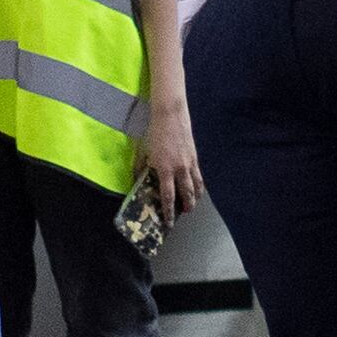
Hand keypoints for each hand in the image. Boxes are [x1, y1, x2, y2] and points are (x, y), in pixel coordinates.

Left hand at [137, 104, 204, 224]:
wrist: (170, 115)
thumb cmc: (154, 132)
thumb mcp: (143, 151)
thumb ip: (140, 168)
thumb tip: (137, 181)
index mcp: (164, 169)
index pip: (168, 196)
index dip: (169, 211)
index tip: (169, 222)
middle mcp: (179, 169)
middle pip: (186, 194)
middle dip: (186, 207)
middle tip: (184, 214)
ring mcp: (189, 163)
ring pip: (196, 187)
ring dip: (195, 198)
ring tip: (192, 204)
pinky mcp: (195, 157)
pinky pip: (199, 176)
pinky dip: (199, 186)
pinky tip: (197, 189)